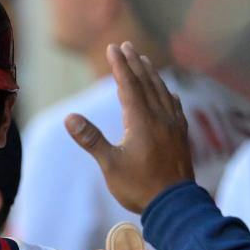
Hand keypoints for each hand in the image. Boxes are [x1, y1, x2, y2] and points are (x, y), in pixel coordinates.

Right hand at [65, 42, 193, 212]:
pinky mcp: (181, 136)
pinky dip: (167, 93)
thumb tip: (69, 117)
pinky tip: (169, 93)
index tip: (113, 48)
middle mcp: (160, 117)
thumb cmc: (139, 186)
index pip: (128, 85)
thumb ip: (91, 139)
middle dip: (135, 63)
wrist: (175, 204)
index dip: (119, 65)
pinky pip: (175, 106)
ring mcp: (173, 126)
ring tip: (145, 61)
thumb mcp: (110, 164)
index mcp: (141, 121)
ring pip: (162, 92)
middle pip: (146, 83)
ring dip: (152, 74)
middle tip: (126, 45)